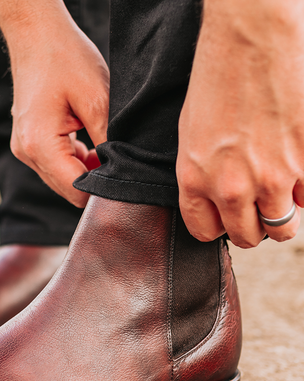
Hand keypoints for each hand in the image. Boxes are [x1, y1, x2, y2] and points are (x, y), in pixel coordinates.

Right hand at [0, 3, 108, 206]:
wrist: (36, 34)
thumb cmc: (64, 58)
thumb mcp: (97, 99)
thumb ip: (108, 141)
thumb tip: (119, 171)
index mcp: (40, 145)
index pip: (75, 190)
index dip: (101, 189)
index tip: (121, 174)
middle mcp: (27, 153)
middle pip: (66, 189)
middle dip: (93, 179)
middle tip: (115, 156)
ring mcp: (24, 149)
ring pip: (61, 179)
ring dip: (83, 169)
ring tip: (101, 144)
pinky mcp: (26, 142)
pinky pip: (53, 165)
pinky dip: (73, 160)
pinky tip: (86, 142)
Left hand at [177, 0, 303, 247]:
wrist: (249, 41)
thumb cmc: (215, 83)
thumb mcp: (191, 138)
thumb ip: (202, 179)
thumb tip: (220, 202)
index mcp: (194, 181)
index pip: (205, 231)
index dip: (217, 227)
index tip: (226, 219)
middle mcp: (231, 186)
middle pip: (246, 235)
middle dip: (251, 227)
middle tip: (256, 210)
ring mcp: (272, 176)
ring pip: (281, 228)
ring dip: (281, 216)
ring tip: (279, 195)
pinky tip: (296, 170)